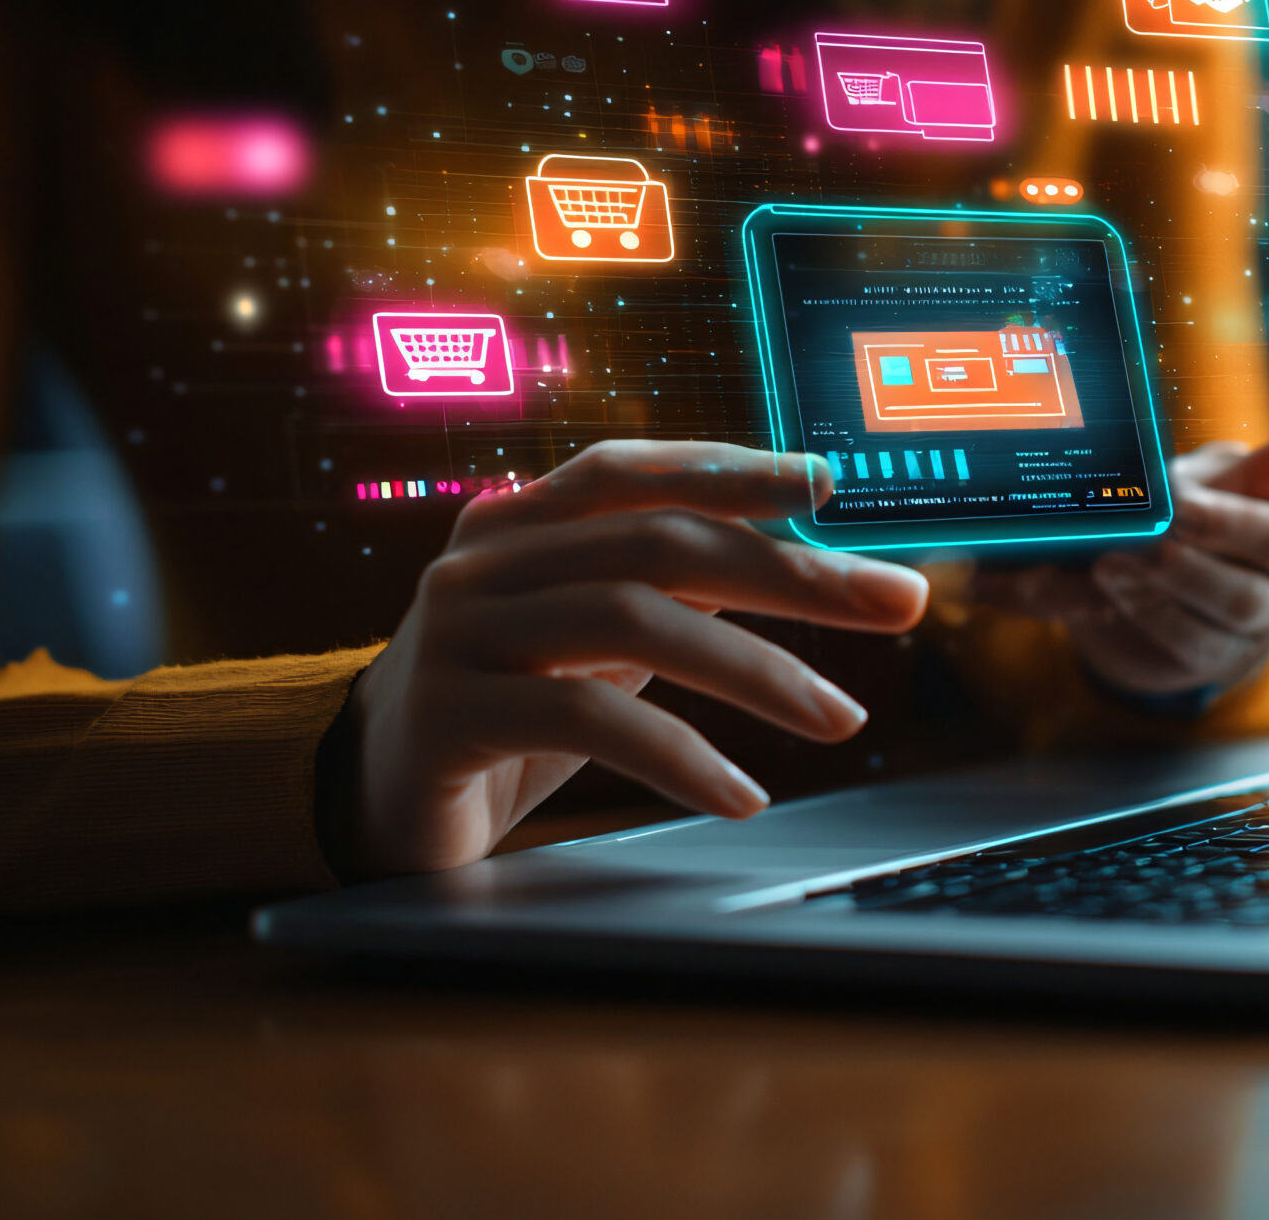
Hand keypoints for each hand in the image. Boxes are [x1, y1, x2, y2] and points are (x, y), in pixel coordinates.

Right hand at [347, 440, 927, 875]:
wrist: (370, 799)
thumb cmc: (508, 710)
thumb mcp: (596, 640)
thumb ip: (674, 587)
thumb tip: (816, 563)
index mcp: (524, 521)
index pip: (639, 472)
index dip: (734, 468)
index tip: (831, 482)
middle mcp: (486, 558)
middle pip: (661, 543)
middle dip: (794, 575)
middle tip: (898, 604)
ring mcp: (460, 630)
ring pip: (632, 620)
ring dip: (757, 670)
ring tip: (840, 717)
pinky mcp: (450, 714)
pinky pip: (583, 719)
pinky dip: (679, 757)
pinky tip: (741, 795)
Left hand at [977, 422, 1268, 700]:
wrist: (1157, 577)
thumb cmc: (1194, 512)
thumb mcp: (1216, 481)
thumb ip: (1258, 469)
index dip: (1236, 521)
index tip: (1183, 503)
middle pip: (1255, 589)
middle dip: (1195, 560)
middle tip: (1145, 535)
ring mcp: (1256, 632)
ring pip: (1226, 621)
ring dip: (1166, 589)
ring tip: (1111, 560)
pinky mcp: (1222, 661)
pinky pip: (1193, 645)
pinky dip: (1149, 614)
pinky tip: (1110, 589)